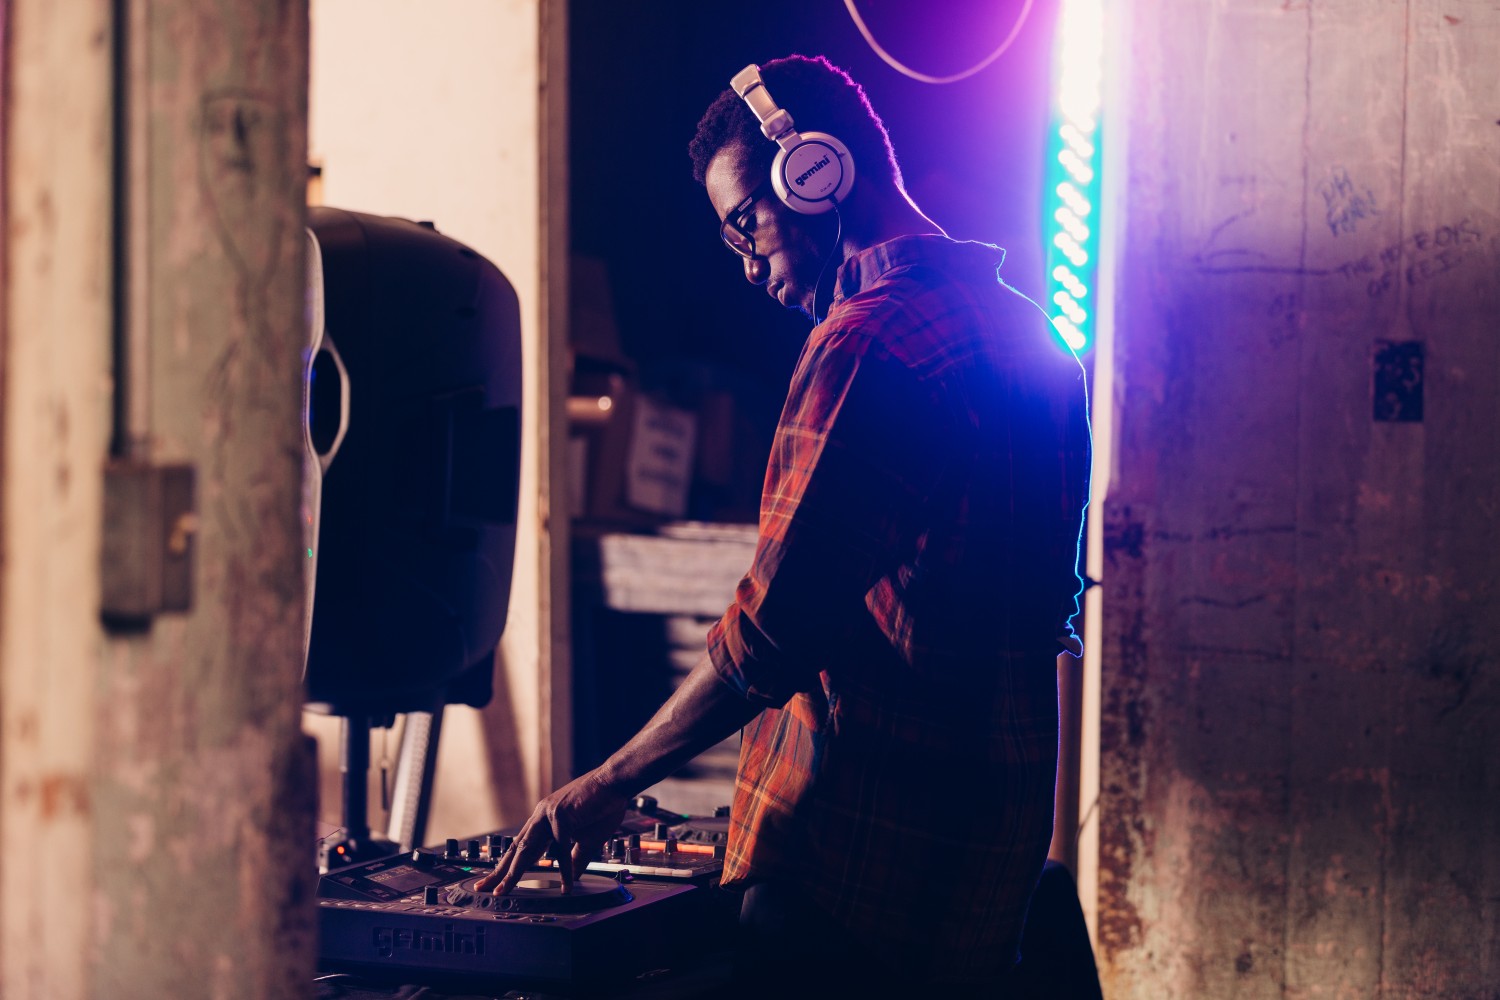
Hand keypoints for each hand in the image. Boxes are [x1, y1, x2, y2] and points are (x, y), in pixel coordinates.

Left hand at [473, 769, 629, 894]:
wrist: (615, 782)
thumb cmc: (603, 806)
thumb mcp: (587, 839)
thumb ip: (576, 859)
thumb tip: (571, 879)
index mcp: (544, 820)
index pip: (521, 846)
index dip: (508, 864)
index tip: (498, 879)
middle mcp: (541, 816)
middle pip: (516, 848)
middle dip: (500, 870)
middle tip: (485, 888)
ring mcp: (549, 815)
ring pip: (527, 848)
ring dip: (514, 871)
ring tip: (504, 889)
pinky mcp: (562, 816)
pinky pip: (561, 848)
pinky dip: (566, 869)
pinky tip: (567, 885)